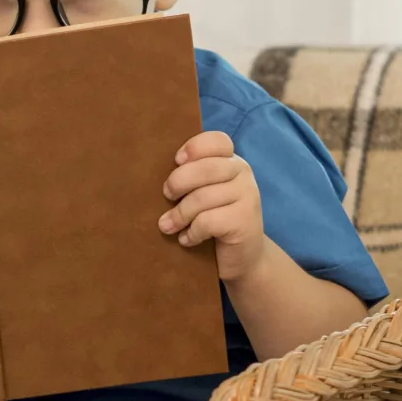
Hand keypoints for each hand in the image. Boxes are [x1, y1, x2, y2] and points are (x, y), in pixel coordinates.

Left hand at [160, 131, 267, 282]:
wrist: (244, 259)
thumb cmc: (216, 223)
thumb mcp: (206, 194)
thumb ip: (193, 178)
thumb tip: (153, 169)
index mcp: (232, 161)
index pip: (217, 141)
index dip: (194, 147)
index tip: (177, 161)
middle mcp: (243, 174)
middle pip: (204, 168)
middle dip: (178, 182)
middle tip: (167, 196)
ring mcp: (248, 196)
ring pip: (202, 198)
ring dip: (178, 215)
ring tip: (167, 226)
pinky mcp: (244, 221)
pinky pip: (207, 221)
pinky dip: (191, 233)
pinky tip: (187, 239)